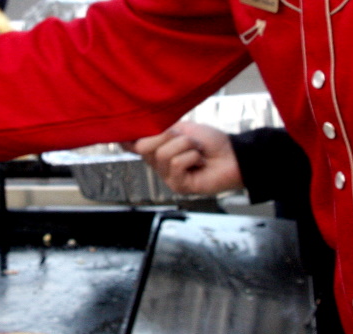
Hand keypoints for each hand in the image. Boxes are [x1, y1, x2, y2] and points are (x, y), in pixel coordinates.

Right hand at [122, 121, 242, 194]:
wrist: (234, 155)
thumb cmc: (212, 143)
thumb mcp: (183, 129)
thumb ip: (161, 129)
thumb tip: (136, 132)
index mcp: (157, 149)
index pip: (132, 145)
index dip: (126, 138)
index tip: (119, 133)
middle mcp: (158, 164)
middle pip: (144, 146)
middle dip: (167, 135)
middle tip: (186, 138)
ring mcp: (167, 177)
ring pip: (164, 154)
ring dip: (186, 145)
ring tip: (198, 150)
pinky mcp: (178, 186)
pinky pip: (177, 164)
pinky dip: (193, 157)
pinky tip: (201, 162)